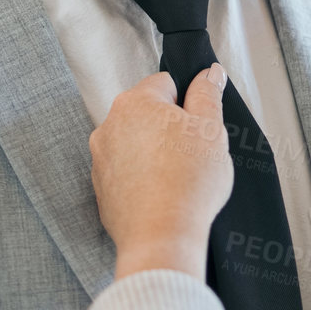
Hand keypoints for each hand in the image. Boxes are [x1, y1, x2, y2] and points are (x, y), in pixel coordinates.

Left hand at [89, 66, 234, 281]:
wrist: (162, 236)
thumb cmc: (188, 181)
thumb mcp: (210, 129)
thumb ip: (207, 94)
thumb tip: (209, 73)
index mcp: (135, 103)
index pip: (166, 83)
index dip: (188, 103)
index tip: (199, 126)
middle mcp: (109, 125)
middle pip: (147, 113)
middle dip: (169, 127)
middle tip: (192, 152)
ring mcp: (100, 158)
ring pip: (135, 143)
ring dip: (154, 152)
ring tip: (177, 176)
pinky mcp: (101, 189)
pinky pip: (125, 172)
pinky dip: (141, 177)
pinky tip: (161, 193)